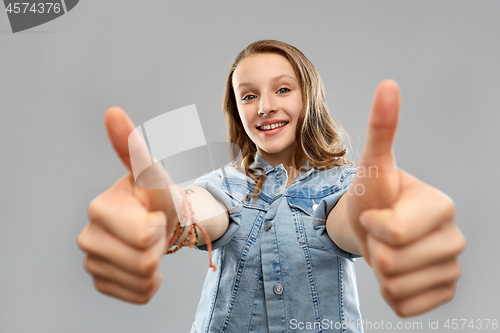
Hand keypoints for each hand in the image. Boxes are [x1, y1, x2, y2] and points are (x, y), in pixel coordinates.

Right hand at [77, 107, 178, 303]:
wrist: (163, 223)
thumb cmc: (158, 197)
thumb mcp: (152, 174)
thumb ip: (133, 147)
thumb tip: (113, 111)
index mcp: (98, 209)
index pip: (143, 236)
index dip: (159, 226)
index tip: (153, 213)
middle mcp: (88, 238)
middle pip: (144, 261)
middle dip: (160, 246)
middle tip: (155, 230)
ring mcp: (93, 263)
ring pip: (142, 279)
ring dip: (158, 263)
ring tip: (151, 244)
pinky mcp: (103, 283)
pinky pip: (139, 295)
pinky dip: (151, 282)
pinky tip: (146, 264)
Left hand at [347, 80, 466, 316]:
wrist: (372, 227)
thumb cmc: (373, 196)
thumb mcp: (373, 165)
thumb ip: (382, 128)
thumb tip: (388, 84)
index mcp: (442, 206)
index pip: (394, 233)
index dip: (373, 225)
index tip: (376, 213)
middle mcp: (454, 238)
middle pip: (393, 263)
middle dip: (374, 249)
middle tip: (379, 234)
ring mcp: (451, 268)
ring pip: (396, 287)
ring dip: (380, 272)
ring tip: (386, 250)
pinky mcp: (442, 292)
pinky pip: (404, 307)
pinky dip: (390, 293)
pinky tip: (397, 271)